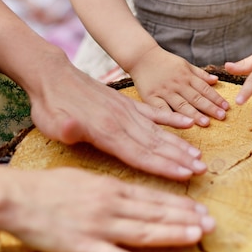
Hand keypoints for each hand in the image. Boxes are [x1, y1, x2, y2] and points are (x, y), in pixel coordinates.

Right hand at [8, 167, 215, 251]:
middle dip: (186, 219)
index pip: (152, 197)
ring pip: (144, 232)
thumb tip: (127, 190)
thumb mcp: (83, 175)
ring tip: (197, 236)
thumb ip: (107, 185)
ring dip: (173, 234)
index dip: (178, 204)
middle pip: (155, 214)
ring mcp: (98, 227)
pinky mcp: (83, 247)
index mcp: (110, 187)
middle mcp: (110, 205)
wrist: (16, 197)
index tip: (200, 209)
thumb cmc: (47, 185)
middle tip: (211, 224)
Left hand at [27, 54, 207, 180]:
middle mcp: (121, 121)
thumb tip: (69, 129)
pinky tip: (188, 123)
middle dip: (180, 159)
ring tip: (199, 155)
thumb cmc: (49, 104)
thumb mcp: (50, 120)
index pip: (139, 153)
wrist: (53, 75)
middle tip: (202, 170)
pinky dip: (171, 119)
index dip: (162, 166)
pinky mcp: (126, 103)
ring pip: (158, 131)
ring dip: (180, 144)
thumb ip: (65, 128)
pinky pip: (154, 113)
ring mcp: (126, 111)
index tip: (184, 176)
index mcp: (105, 130)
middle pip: (155, 144)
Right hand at [128, 47, 229, 126]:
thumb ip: (200, 74)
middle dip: (209, 108)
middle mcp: (177, 84)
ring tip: (206, 123)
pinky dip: (170, 116)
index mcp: (186, 75)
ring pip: (181, 104)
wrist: (141, 56)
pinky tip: (179, 123)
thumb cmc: (164, 61)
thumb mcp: (184, 63)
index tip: (226, 107)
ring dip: (194, 114)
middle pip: (195, 97)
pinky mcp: (151, 97)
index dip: (216, 98)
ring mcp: (164, 91)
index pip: (204, 88)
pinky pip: (162, 109)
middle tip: (221, 117)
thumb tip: (216, 81)